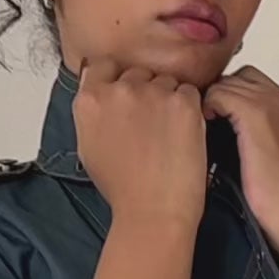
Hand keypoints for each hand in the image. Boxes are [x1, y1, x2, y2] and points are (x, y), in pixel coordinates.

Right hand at [73, 55, 207, 230]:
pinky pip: (189, 92)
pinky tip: (182, 136)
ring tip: (167, 136)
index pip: (104, 66)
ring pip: (165, 81)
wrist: (152, 213)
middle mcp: (118, 90)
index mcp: (90, 101)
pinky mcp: (182, 102)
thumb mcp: (89, 147)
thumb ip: (93, 113)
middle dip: (146, 93)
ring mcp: (152, 93)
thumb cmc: (124, 189)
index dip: (117, 79)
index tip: (126, 96)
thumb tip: (99, 94)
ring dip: (169, 101)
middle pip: (138, 73)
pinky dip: (189, 110)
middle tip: (151, 126)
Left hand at [200, 66, 278, 238]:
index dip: (231, 96)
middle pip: (240, 77)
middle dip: (221, 95)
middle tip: (207, 118)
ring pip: (228, 82)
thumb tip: (223, 119)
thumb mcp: (269, 150)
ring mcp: (273, 103)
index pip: (253, 82)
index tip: (218, 117)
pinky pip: (220, 93)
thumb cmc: (277, 193)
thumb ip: (255, 128)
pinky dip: (210, 106)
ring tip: (206, 124)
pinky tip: (206, 124)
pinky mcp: (257, 114)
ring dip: (213, 101)